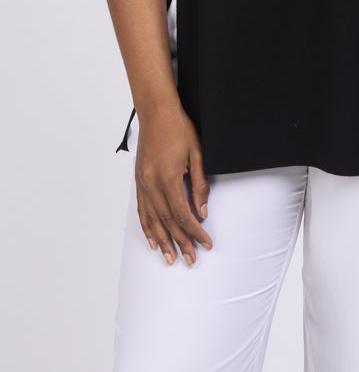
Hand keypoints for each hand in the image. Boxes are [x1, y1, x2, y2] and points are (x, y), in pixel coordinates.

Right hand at [134, 102, 212, 266]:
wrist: (156, 111)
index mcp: (168, 177)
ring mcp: (143, 183)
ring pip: (153, 220)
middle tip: (191, 260)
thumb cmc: (179, 128)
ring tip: (170, 259)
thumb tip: (203, 211)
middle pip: (168, 222)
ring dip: (162, 241)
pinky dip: (147, 227)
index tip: (206, 243)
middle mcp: (152, 183)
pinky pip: (142, 210)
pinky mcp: (139, 181)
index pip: (183, 214)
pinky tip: (152, 240)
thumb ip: (200, 184)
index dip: (195, 232)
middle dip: (181, 243)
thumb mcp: (197, 153)